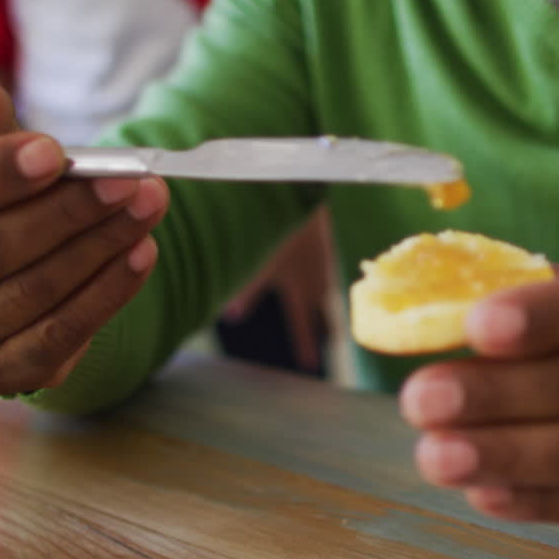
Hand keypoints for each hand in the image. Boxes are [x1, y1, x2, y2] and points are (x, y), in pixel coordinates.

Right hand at [0, 72, 170, 393]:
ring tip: (148, 206)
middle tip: (127, 180)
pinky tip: (143, 253)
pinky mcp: (2, 371)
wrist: (16, 278)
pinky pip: (63, 332)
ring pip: (34, 291)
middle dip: (68, 211)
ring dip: (101, 245)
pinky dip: (111, 291)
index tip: (54, 152)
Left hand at [222, 207, 332, 371]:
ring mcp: (323, 259)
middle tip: (327, 340)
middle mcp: (317, 278)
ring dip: (323, 302)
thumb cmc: (280, 229)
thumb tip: (232, 316)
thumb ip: (247, 291)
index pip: (303, 326)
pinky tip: (317, 271)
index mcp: (301, 290)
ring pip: (326, 289)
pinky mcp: (323, 241)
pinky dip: (321, 277)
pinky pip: (324, 268)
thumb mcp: (258, 262)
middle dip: (323, 327)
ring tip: (323, 310)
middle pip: (324, 310)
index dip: (305, 346)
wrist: (304, 191)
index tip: (310, 366)